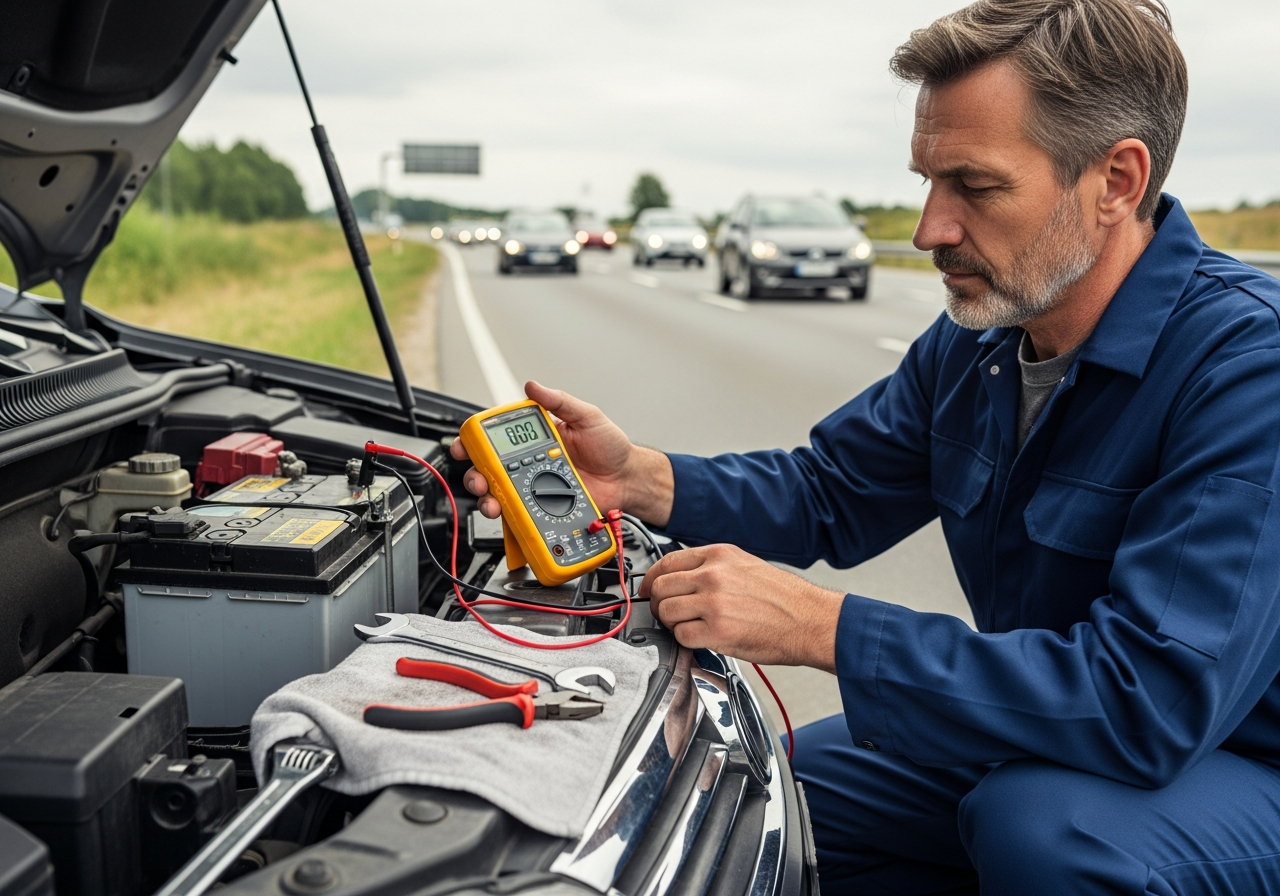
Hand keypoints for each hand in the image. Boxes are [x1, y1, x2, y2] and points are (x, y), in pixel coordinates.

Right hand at [449, 381, 673, 524]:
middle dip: (476, 475)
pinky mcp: (545, 510)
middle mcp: (531, 464)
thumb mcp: (587, 416)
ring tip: (493, 503)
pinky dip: (512, 519)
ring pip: (500, 496)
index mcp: (536, 440)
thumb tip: (533, 385)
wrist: (628, 479)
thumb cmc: (611, 447)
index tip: (466, 446)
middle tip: (479, 479)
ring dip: (489, 500)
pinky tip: (513, 516)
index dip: (476, 443)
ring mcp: (536, 488)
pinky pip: (522, 516)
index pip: (498, 439)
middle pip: (490, 471)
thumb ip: (560, 401)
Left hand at [641, 544, 843, 670]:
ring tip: (690, 627)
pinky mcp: (717, 631)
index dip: (652, 579)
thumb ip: (713, 567)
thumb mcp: (746, 565)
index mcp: (719, 555)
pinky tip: (703, 638)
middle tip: (670, 614)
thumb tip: (683, 579)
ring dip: (673, 624)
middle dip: (660, 604)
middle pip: (661, 587)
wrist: (810, 619)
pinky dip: (687, 641)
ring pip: (667, 612)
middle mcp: (713, 575)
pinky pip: (682, 636)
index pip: (667, 562)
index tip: (649, 590)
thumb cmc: (784, 598)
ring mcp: (714, 602)